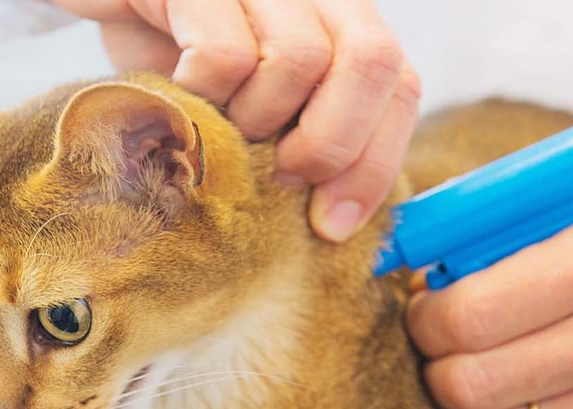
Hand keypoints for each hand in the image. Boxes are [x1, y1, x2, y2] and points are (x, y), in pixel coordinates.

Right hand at [52, 0, 420, 241]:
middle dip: (332, 144)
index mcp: (338, 14)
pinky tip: (174, 92)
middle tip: (281, 177)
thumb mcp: (247, 99)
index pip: (400, 83)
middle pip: (373, 62)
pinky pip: (224, 54)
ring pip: (300, 61)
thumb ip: (300, 133)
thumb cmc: (173, 55)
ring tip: (215, 124)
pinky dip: (200, 95)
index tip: (335, 224)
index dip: (377, 161)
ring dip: (255, 119)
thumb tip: (337, 219)